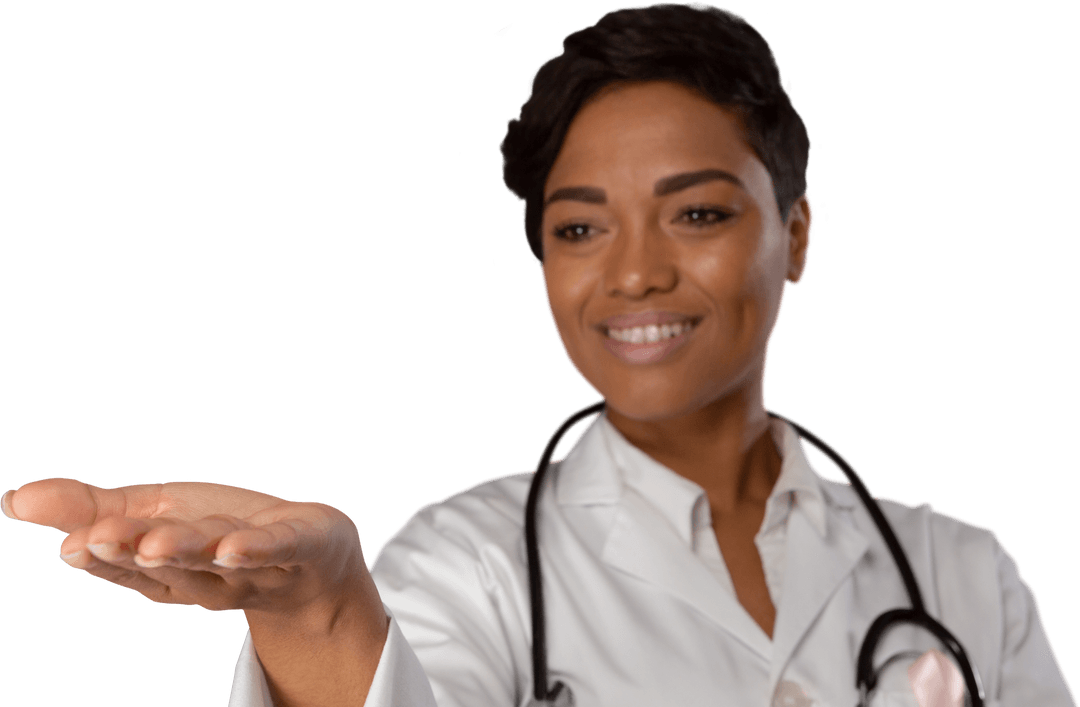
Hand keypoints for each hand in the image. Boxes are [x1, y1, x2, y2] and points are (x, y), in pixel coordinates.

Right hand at [1, 477, 369, 615]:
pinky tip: (235, 546)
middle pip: (169, 565)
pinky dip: (257, 549)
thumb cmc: (222, 534)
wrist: (314, 559)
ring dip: (187, 551)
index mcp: (168, 572)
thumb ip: (90, 509)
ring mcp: (257, 566)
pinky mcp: (300, 546)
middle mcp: (209, 577)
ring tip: (158, 542)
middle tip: (99, 540)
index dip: (103, 557)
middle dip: (134, 553)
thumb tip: (13, 498)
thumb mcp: (155, 514)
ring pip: (218, 558)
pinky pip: (278, 549)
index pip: (129, 566)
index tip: (74, 543)